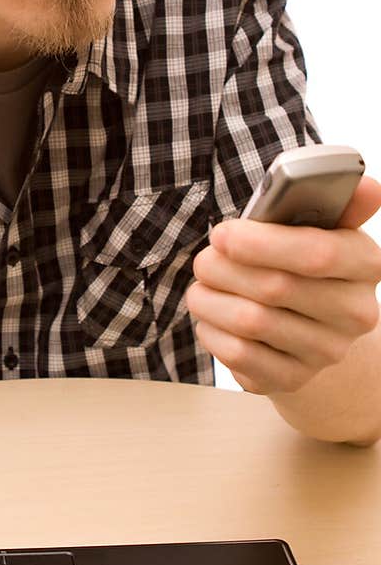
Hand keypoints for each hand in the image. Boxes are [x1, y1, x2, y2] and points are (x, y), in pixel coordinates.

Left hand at [186, 176, 380, 394]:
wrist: (311, 325)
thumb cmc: (303, 261)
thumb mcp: (319, 226)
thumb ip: (334, 202)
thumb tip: (367, 186)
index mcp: (366, 263)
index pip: (318, 253)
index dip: (263, 243)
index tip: (222, 234)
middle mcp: (356, 313)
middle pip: (276, 288)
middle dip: (226, 269)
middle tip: (203, 259)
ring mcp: (326, 351)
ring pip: (252, 322)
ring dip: (212, 299)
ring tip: (201, 285)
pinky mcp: (293, 379)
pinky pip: (240, 355)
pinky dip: (213, 331)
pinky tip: (209, 316)